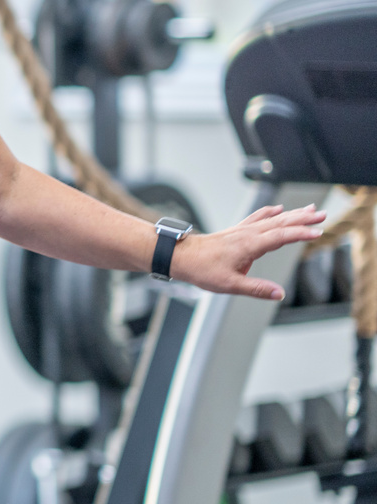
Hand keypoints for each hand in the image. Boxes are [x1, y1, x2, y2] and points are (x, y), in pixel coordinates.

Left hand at [171, 204, 325, 299]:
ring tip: (310, 209)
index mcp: (249, 245)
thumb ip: (256, 289)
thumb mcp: (230, 284)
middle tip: (323, 214)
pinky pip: (257, 218)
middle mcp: (247, 234)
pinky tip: (278, 209)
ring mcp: (242, 231)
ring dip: (292, 214)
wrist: (181, 256)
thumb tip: (279, 294)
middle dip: (303, 218)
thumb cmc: (202, 269)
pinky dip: (270, 212)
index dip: (301, 233)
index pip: (281, 236)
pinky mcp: (236, 232)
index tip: (318, 232)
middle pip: (280, 223)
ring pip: (271, 219)